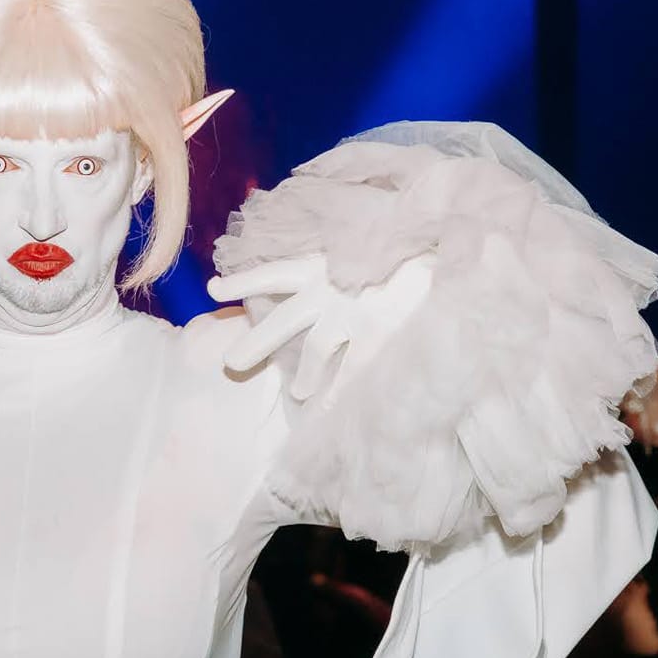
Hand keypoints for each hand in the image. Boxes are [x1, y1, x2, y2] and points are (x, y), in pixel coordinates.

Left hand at [207, 255, 432, 399]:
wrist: (445, 246)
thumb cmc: (403, 246)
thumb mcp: (364, 244)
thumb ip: (339, 261)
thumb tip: (317, 274)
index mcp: (322, 264)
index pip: (273, 272)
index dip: (243, 280)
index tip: (212, 289)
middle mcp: (329, 290)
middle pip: (282, 321)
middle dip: (255, 344)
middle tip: (229, 364)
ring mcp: (351, 314)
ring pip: (315, 352)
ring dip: (303, 375)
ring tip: (295, 393)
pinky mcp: (376, 334)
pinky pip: (349, 373)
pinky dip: (334, 395)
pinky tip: (321, 413)